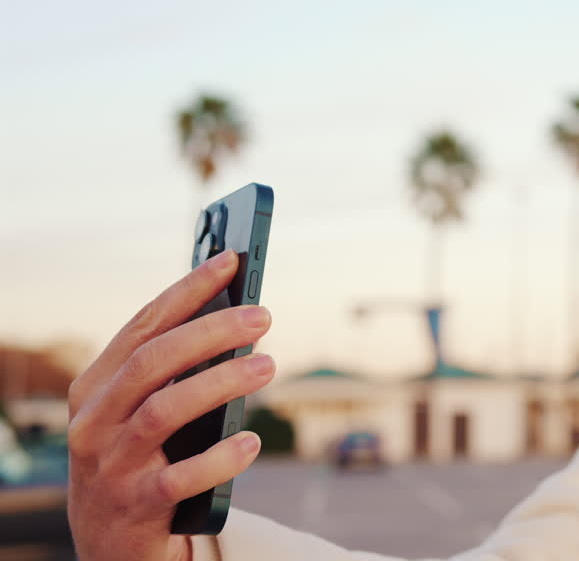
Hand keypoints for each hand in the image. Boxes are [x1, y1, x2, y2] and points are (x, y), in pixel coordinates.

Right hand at [67, 250, 275, 560]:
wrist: (109, 544)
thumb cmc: (140, 458)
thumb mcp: (141, 411)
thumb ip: (173, 371)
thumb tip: (237, 317)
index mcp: (94, 387)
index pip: (143, 326)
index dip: (187, 291)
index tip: (230, 261)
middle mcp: (94, 422)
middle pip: (153, 362)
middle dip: (210, 332)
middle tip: (263, 316)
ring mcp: (110, 465)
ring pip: (164, 412)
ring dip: (221, 384)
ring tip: (270, 366)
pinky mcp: (135, 506)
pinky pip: (179, 477)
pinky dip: (219, 458)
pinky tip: (251, 441)